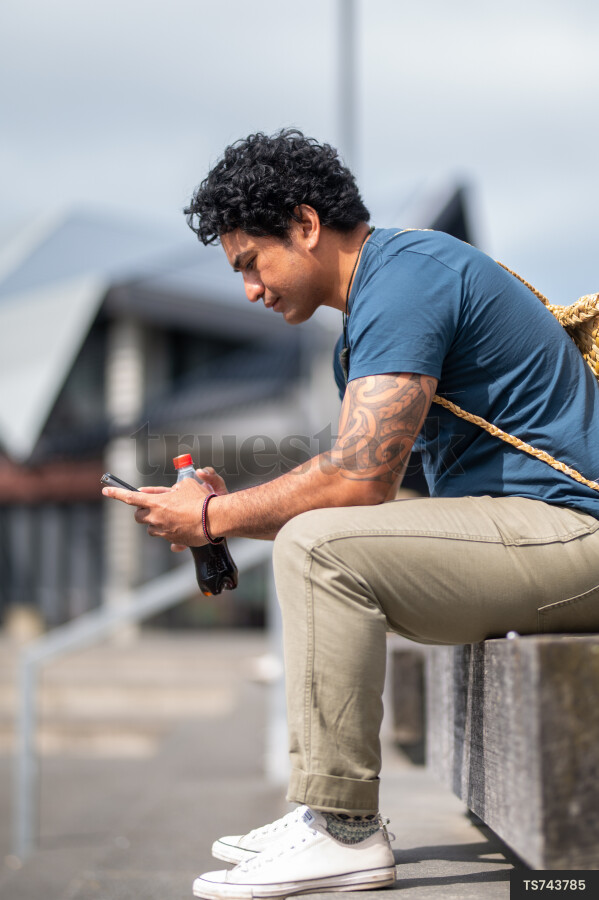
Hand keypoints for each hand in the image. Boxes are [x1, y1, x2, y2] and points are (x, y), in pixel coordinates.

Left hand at [102, 468, 228, 548]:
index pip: (130, 498)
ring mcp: (163, 531)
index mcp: (156, 502)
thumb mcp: (187, 485)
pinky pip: (165, 537)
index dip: (116, 493)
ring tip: (171, 516)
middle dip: (142, 512)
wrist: (213, 519)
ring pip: (150, 528)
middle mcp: (156, 518)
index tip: (105, 490)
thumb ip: (175, 488)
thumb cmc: (201, 499)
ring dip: (156, 522)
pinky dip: (170, 531)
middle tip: (152, 507)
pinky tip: (182, 526)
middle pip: (138, 516)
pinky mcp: (172, 541)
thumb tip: (173, 491)